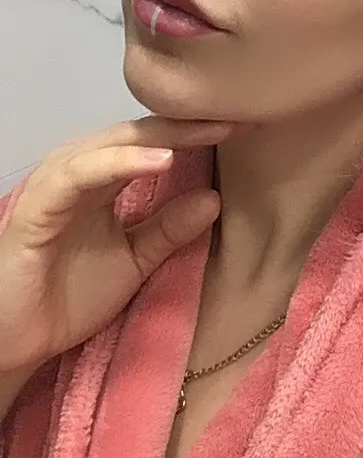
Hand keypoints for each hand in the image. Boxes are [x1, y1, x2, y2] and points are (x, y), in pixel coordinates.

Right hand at [0, 115, 237, 373]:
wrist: (16, 340)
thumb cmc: (67, 296)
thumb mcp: (134, 262)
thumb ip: (169, 230)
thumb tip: (217, 198)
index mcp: (104, 176)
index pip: (155, 142)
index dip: (198, 132)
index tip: (244, 126)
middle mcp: (82, 168)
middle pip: (140, 133)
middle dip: (189, 124)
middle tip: (236, 117)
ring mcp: (59, 181)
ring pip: (114, 143)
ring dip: (163, 135)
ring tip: (207, 131)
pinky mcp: (40, 203)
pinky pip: (82, 173)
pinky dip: (121, 162)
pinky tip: (161, 160)